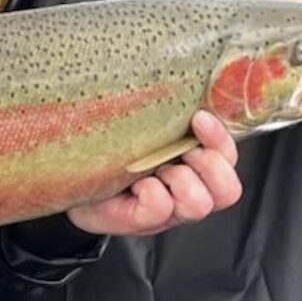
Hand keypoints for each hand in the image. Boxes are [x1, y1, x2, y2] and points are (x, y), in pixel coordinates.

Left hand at [67, 112, 241, 235]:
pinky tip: (135, 184)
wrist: (73, 174)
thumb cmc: (112, 147)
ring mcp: (169, 210)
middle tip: (181, 152)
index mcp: (194, 163)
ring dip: (179, 180)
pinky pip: (160, 208)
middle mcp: (188, 189)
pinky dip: (151, 193)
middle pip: (228, 190)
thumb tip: (175, 79)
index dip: (221, 139)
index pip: (228, 157)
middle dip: (208, 165)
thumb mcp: (143, 122)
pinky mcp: (143, 221)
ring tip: (154, 169)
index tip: (199, 117)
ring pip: (199, 204)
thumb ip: (166, 110)